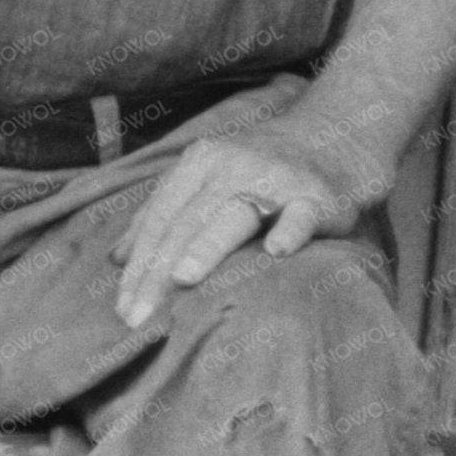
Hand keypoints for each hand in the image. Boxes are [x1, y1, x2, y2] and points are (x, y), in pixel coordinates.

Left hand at [110, 108, 384, 330]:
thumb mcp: (208, 177)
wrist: (339, 136)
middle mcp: (233, 165)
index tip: (122, 311)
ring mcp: (276, 178)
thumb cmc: (264, 169)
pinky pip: (302, 214)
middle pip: (186, 223)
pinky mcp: (317, 194)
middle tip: (137, 319)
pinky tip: (277, 251)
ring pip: (235, 213)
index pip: (161, 219)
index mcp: (202, 162)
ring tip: (184, 278)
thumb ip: (164, 213)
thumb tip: (116, 259)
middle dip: (158, 273)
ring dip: (208, 244)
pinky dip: (290, 229)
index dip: (139, 265)